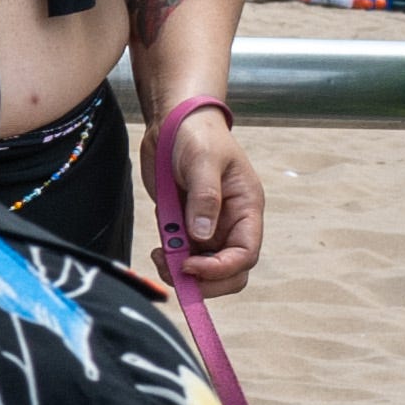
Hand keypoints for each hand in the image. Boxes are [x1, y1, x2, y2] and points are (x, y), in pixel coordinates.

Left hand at [165, 103, 267, 291]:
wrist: (174, 123)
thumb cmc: (196, 135)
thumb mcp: (203, 161)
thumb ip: (205, 197)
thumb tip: (202, 235)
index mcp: (246, 208)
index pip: (245, 254)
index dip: (221, 269)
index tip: (190, 266)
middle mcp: (231, 222)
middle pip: (230, 271)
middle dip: (204, 280)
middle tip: (173, 270)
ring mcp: (209, 226)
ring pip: (205, 268)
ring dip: (182, 272)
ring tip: (160, 255)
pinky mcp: (187, 225)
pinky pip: (184, 255)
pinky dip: (171, 260)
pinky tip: (159, 248)